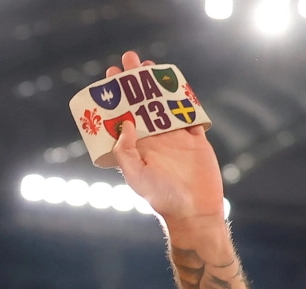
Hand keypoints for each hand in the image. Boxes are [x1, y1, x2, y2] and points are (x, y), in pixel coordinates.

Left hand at [105, 51, 224, 225]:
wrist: (194, 210)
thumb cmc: (161, 197)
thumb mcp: (136, 176)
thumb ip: (125, 152)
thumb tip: (124, 124)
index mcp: (137, 147)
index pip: (122, 115)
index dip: (116, 97)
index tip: (110, 77)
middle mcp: (154, 139)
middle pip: (142, 103)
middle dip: (135, 82)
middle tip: (129, 60)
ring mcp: (175, 137)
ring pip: (165, 104)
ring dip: (158, 84)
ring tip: (149, 64)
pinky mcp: (195, 138)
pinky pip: (190, 114)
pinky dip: (185, 99)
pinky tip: (177, 82)